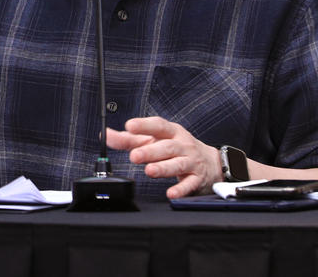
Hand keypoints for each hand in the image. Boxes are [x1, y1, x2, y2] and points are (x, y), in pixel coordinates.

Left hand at [106, 116, 220, 198]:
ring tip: (150, 171)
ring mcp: (191, 161)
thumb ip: (129, 139)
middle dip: (150, 151)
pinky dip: (181, 189)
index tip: (129, 125)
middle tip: (134, 156)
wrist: (210, 162)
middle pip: (166, 147)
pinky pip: (189, 184)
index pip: (158, 125)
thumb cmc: (177, 148)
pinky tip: (171, 193)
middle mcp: (182, 144)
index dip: (144, 125)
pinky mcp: (197, 178)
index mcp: (171, 132)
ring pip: (177, 164)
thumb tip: (106, 135)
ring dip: (163, 168)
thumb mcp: (155, 140)